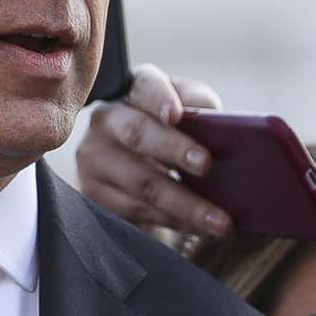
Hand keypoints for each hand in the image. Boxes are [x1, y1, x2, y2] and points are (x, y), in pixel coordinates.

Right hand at [76, 62, 229, 236]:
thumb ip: (200, 108)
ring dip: (184, 205)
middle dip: (174, 151)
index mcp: (133, 90)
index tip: (176, 115)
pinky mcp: (93, 193)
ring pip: (141, 183)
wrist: (129, 159)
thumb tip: (222, 124)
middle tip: (207, 166)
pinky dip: (173, 221)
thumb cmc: (168, 128)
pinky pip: (137, 211)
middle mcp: (106, 120)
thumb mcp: (185, 109)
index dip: (159, 99)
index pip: (144, 87)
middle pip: (138, 134)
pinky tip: (199, 227)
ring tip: (220, 220)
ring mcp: (94, 158)